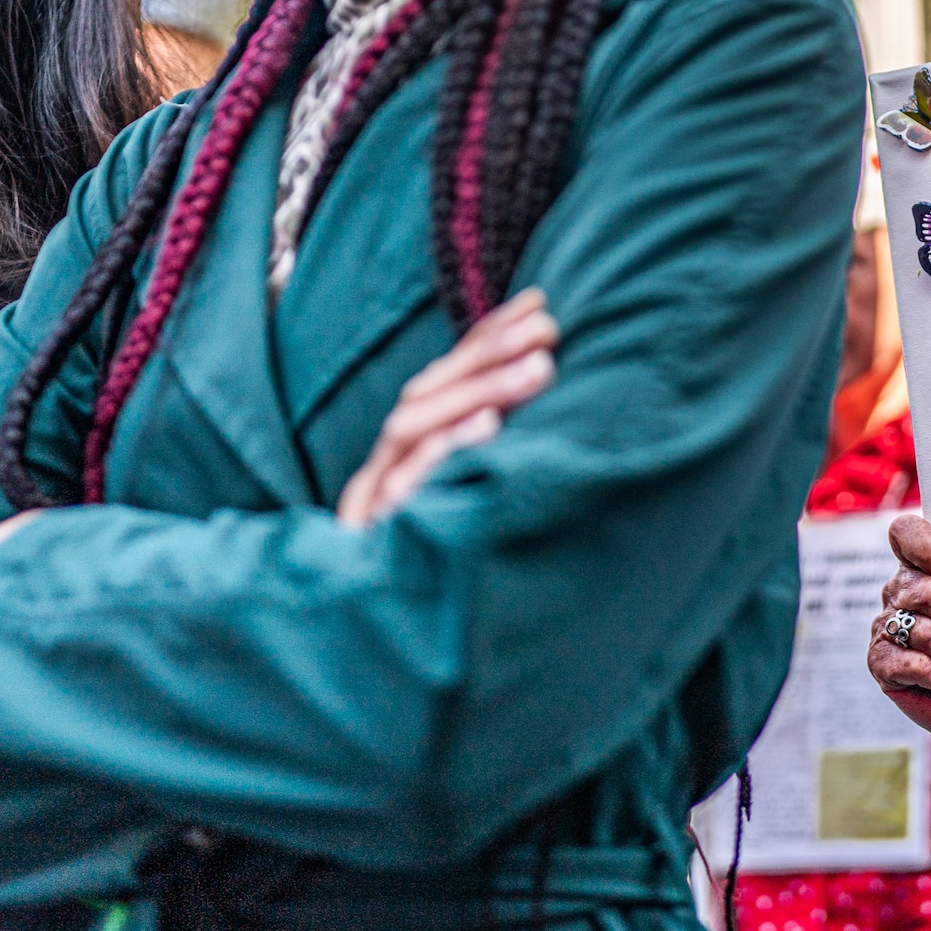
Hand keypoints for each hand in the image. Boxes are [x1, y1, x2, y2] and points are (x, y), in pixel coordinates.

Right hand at [337, 289, 557, 527]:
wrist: (383, 629)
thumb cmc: (441, 549)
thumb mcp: (471, 487)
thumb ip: (495, 434)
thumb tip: (549, 378)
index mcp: (416, 439)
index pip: (451, 371)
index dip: (491, 333)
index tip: (540, 301)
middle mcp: (395, 456)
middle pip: (435, 388)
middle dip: (493, 353)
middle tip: (550, 330)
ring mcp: (383, 490)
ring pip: (420, 425)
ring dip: (482, 390)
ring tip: (540, 368)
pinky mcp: (379, 528)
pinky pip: (409, 484)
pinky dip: (445, 451)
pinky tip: (488, 430)